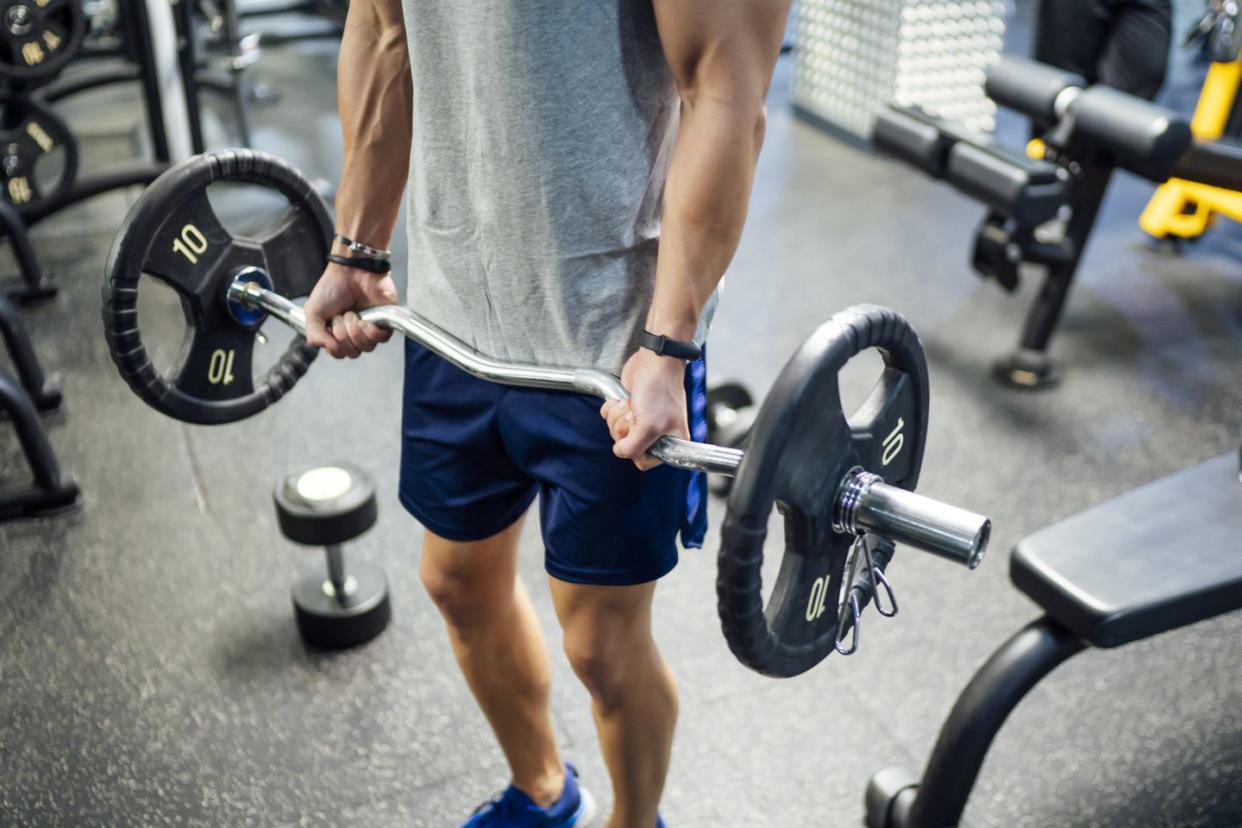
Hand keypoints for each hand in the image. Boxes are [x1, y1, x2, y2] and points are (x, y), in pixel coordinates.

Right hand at [303, 263, 397, 358]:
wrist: (352, 270)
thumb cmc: (332, 287)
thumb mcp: (312, 312)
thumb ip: (314, 336)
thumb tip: (331, 349)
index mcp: (337, 332)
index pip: (338, 353)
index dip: (334, 344)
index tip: (329, 326)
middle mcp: (354, 333)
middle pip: (352, 353)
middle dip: (343, 334)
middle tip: (340, 315)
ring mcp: (370, 328)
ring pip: (366, 348)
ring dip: (355, 330)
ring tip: (352, 313)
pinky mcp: (384, 322)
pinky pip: (380, 339)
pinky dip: (371, 330)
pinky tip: (365, 319)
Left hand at [601, 348, 688, 470]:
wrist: (654, 360)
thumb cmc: (659, 390)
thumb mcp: (648, 427)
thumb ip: (633, 449)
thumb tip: (619, 451)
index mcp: (671, 443)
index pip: (644, 461)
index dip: (635, 449)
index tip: (640, 433)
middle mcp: (658, 433)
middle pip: (626, 445)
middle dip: (624, 428)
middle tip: (636, 414)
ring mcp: (642, 420)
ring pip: (615, 431)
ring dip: (617, 416)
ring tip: (632, 404)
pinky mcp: (629, 408)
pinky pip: (609, 417)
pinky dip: (611, 408)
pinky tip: (623, 399)